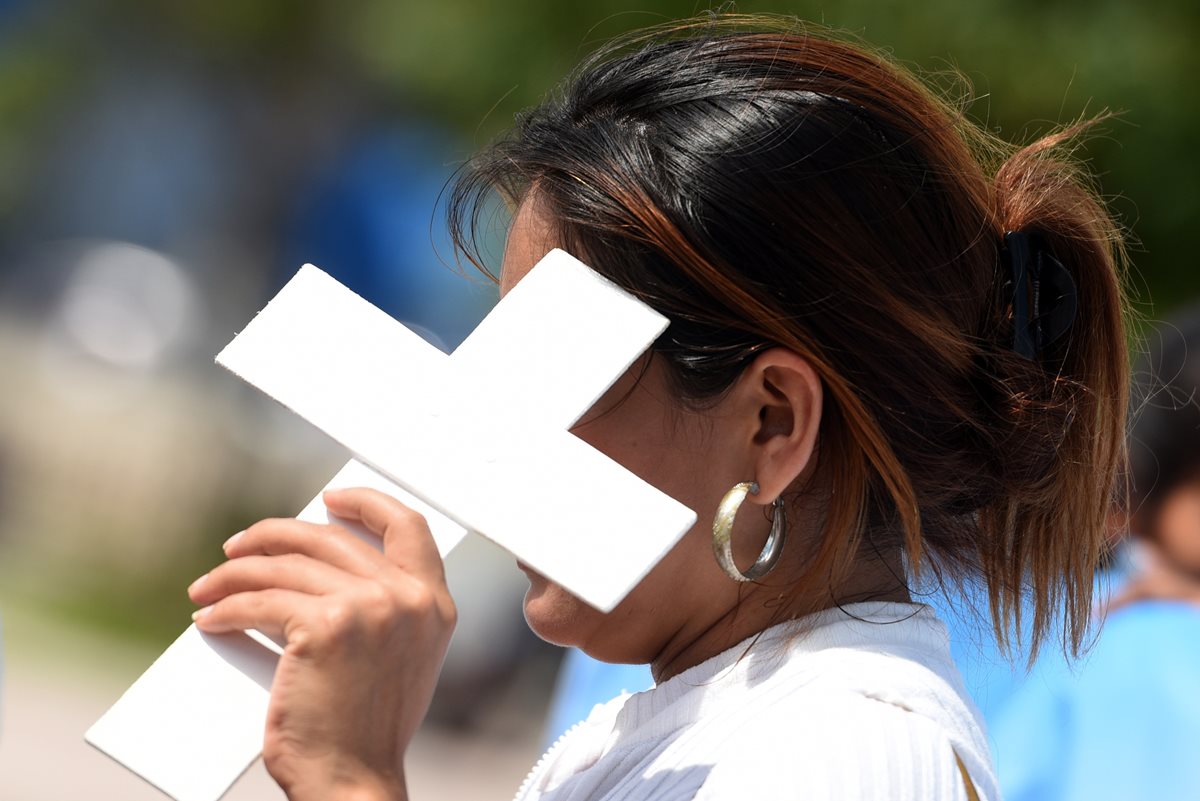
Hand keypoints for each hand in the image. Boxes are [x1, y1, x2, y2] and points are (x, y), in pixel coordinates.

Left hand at [188, 488, 456, 800]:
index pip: (407, 525)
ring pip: (285, 567)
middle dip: (273, 535)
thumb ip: (382, 605)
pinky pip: (260, 601)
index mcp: (434, 603)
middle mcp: (408, 598)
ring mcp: (369, 608)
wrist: (353, 779)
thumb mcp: (399, 656)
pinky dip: (226, 607)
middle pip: (329, 537)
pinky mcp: (324, 626)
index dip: (365, 503)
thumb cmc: (366, 728)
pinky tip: (211, 617)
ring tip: (209, 588)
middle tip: (239, 547)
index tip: (329, 500)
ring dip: (236, 573)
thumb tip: (318, 564)